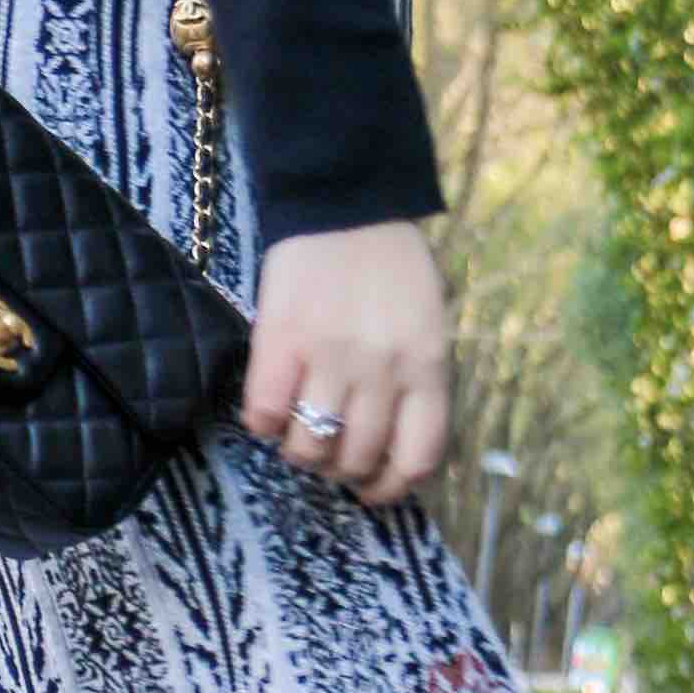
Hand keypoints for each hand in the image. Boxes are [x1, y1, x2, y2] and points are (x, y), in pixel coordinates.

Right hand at [242, 217, 450, 512]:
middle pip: (357, 459)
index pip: (416, 458)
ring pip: (310, 446)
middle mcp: (383, 371)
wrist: (344, 204)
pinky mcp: (281, 341)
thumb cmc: (391, 267)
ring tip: (297, 432)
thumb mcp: (429, 327)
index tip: (372, 489)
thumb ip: (418, 383)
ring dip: (300, 451)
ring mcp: (331, 357)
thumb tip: (394, 446)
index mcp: (427, 367)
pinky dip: (264, 423)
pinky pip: (265, 414)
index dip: (390, 488)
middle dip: (340, 469)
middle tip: (328, 452)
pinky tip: (269, 407)